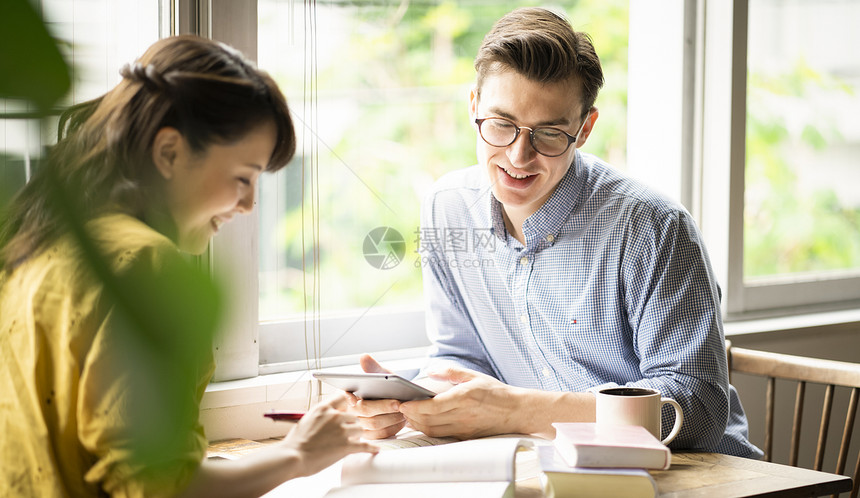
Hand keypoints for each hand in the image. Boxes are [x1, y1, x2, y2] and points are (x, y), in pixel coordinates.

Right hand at [280, 395, 376, 476]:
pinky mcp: (346, 446)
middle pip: (353, 415)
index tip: (350, 407)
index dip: (347, 403)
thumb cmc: (296, 442)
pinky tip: (375, 449)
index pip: (342, 397)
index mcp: (324, 408)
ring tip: (351, 441)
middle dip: (351, 424)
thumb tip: (328, 415)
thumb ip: (321, 415)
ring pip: (359, 429)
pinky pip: (364, 445)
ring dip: (357, 435)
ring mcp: (341, 431)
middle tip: (347, 432)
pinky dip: (371, 448)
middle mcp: (334, 417)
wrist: (292, 457)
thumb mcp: (307, 419)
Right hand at [346, 354, 407, 438]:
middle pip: (364, 410)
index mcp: (350, 393)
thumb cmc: (386, 388)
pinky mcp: (369, 436)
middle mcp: (351, 410)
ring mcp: (359, 425)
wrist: (398, 402)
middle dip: (382, 406)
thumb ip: (373, 368)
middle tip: (398, 403)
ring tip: (404, 411)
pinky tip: (402, 421)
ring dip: (391, 417)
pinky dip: (393, 427)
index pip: (346, 395)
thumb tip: (364, 357)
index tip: (359, 397)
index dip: (350, 397)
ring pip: (373, 424)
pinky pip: (380, 435)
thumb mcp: (381, 376)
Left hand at [398, 366, 524, 438]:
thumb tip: (430, 372)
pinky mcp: (466, 435)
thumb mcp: (474, 375)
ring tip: (409, 415)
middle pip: (428, 420)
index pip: (432, 406)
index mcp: (464, 397)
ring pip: (432, 430)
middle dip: (410, 416)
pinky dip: (428, 429)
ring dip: (417, 424)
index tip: (403, 402)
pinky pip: (441, 434)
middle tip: (401, 408)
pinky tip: (423, 422)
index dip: (414, 407)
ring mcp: (464, 427)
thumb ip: (451, 372)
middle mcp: (463, 415)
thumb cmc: (496, 392)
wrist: (516, 411)